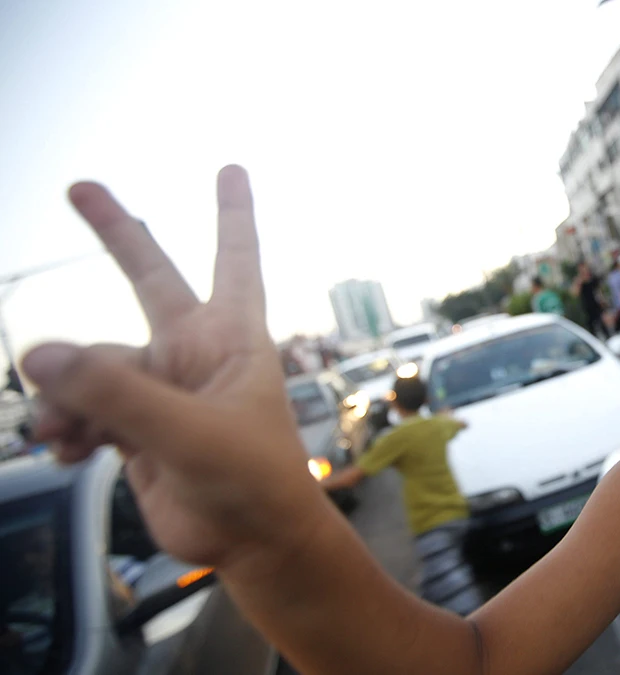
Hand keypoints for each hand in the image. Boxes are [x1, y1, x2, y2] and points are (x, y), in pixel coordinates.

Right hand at [23, 166, 325, 569]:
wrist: (251, 541)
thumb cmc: (252, 480)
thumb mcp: (188, 432)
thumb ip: (115, 393)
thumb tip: (41, 353)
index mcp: (231, 338)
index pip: (235, 259)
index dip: (232, 213)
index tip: (232, 169)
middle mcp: (195, 352)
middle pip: (149, 278)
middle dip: (116, 234)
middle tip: (78, 186)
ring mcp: (163, 388)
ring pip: (93, 367)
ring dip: (68, 397)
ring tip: (63, 432)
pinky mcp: (137, 426)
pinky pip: (83, 408)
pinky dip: (67, 426)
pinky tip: (65, 450)